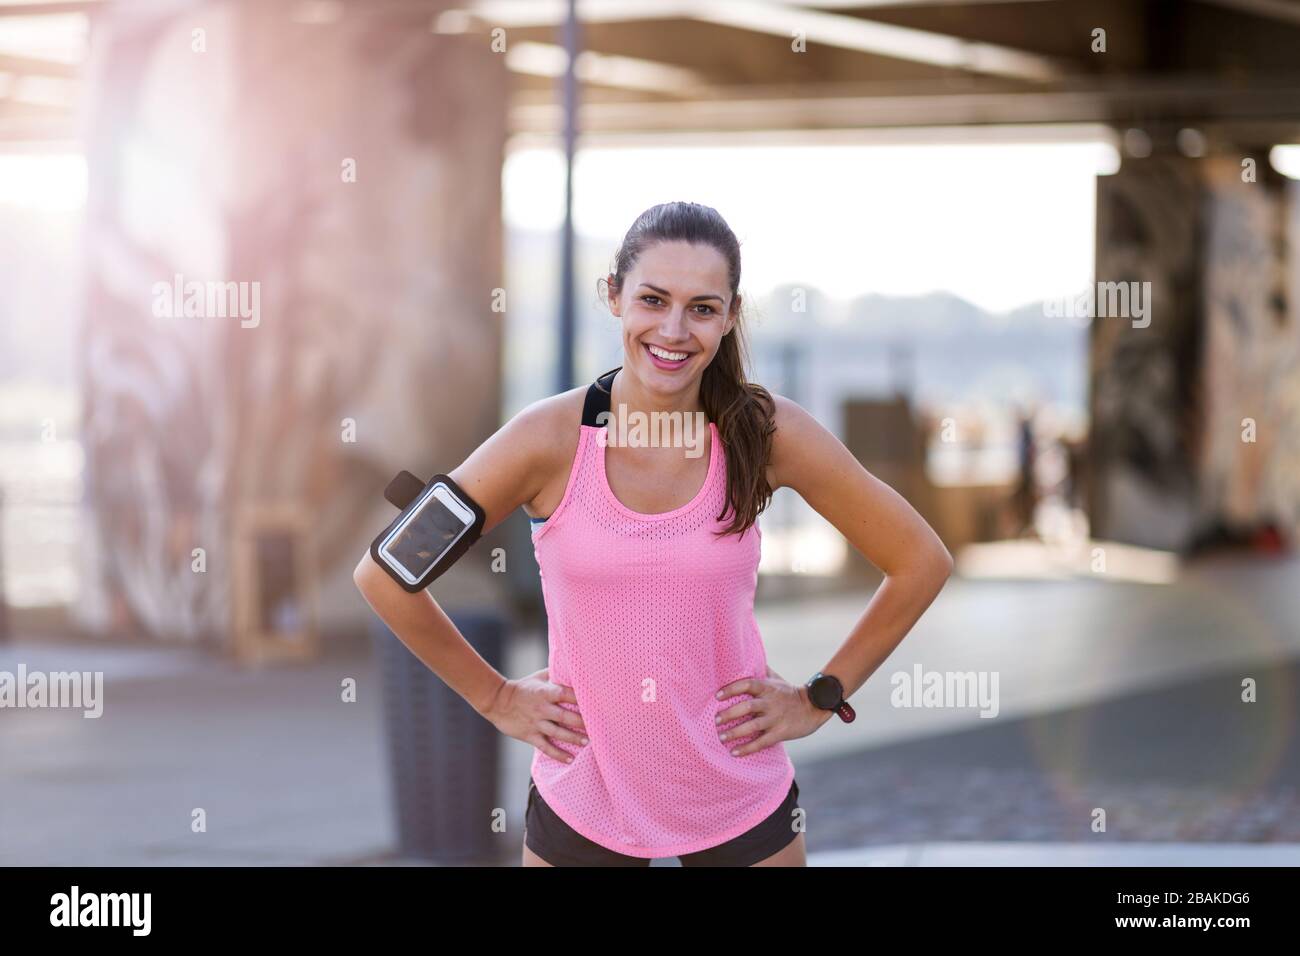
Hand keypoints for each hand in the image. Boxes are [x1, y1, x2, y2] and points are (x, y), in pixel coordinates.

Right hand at [483, 667, 588, 763]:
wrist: (497, 701)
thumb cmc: (522, 687)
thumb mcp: (538, 677)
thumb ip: (555, 673)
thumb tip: (573, 666)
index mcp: (545, 692)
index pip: (566, 694)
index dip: (580, 698)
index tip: (595, 703)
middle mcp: (542, 708)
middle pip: (564, 716)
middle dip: (580, 722)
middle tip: (596, 727)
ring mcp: (536, 723)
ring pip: (557, 733)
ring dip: (573, 738)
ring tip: (587, 742)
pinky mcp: (530, 735)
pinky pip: (545, 747)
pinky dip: (557, 754)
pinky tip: (570, 759)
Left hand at [714, 668, 834, 756]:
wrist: (813, 708)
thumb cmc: (789, 692)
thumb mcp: (776, 679)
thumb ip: (761, 670)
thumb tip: (746, 656)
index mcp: (767, 687)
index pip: (747, 684)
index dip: (731, 689)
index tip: (717, 696)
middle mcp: (770, 702)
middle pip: (748, 707)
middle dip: (730, 714)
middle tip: (716, 720)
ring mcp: (775, 718)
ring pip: (753, 726)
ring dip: (735, 733)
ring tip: (721, 737)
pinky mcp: (780, 733)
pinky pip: (762, 742)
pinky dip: (747, 748)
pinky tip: (735, 752)